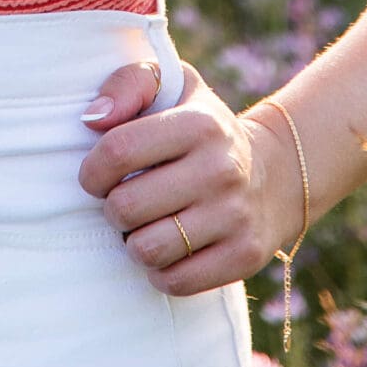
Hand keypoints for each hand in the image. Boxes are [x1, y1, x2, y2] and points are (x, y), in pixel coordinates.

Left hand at [76, 54, 302, 295]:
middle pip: (126, 207)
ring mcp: (236, 216)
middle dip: (113, 208)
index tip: (97, 176)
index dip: (93, 170)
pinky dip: (160, 271)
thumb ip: (128, 84)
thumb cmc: (201, 129)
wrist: (273, 175)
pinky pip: (176, 282)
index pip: (118, 151)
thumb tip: (94, 119)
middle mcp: (221, 169)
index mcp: (199, 124)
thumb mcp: (173, 86)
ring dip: (134, 242)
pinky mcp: (244, 255)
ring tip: (146, 225)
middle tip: (126, 201)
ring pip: (147, 250)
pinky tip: (168, 249)